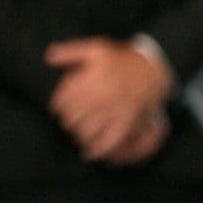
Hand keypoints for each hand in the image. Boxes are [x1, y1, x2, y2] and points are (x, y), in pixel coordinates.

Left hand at [46, 38, 171, 161]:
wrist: (152, 69)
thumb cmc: (122, 60)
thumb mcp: (96, 49)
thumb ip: (70, 52)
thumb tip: (50, 58)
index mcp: (89, 80)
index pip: (62, 101)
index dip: (57, 107)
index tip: (59, 108)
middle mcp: (100, 97)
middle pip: (72, 119)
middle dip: (68, 122)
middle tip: (71, 121)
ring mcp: (114, 111)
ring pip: (87, 132)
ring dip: (80, 135)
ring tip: (79, 134)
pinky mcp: (127, 122)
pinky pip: (110, 142)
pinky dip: (98, 150)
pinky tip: (91, 154)